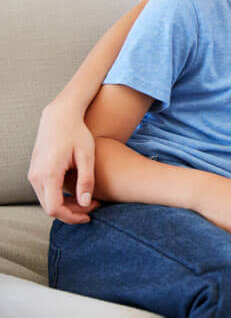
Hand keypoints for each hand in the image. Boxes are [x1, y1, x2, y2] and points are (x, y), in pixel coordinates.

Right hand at [28, 104, 96, 222]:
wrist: (59, 116)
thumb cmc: (76, 133)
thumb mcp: (87, 155)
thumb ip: (86, 180)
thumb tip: (86, 204)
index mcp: (48, 174)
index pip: (55, 208)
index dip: (72, 217)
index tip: (89, 216)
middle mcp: (36, 177)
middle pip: (50, 208)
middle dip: (72, 213)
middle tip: (94, 207)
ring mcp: (33, 174)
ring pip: (47, 201)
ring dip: (67, 206)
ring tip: (89, 200)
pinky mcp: (35, 172)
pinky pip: (45, 192)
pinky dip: (60, 197)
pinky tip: (78, 193)